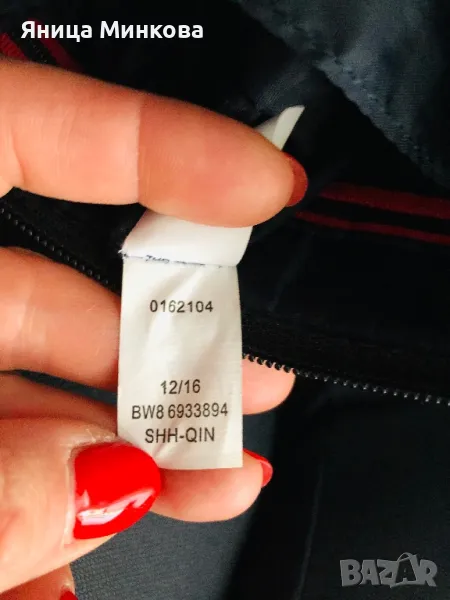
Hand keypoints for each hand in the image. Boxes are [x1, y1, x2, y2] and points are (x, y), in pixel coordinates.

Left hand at [0, 59, 306, 598]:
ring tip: (197, 485)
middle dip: (160, 337)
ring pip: (30, 380)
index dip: (155, 144)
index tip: (261, 183)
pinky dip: (38, 507)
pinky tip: (73, 562)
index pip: (24, 126)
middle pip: (50, 279)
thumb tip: (104, 478)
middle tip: (246, 378)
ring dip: (116, 442)